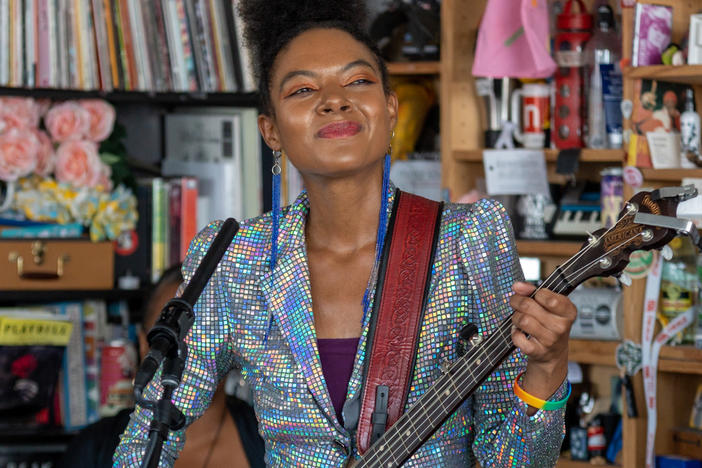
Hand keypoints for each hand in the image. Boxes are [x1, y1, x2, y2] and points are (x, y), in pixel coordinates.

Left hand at [509, 281, 575, 406]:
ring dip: (516, 317)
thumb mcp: (548, 305)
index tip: (534, 295)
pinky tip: (520, 332)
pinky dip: (514, 333)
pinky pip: (518, 338)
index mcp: (568, 311)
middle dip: (517, 301)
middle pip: (528, 306)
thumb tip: (517, 286)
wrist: (553, 353)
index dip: (535, 293)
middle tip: (516, 303)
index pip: (549, 298)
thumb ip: (533, 291)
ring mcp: (550, 340)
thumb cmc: (549, 323)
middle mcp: (561, 326)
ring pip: (522, 320)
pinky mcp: (538, 351)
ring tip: (520, 319)